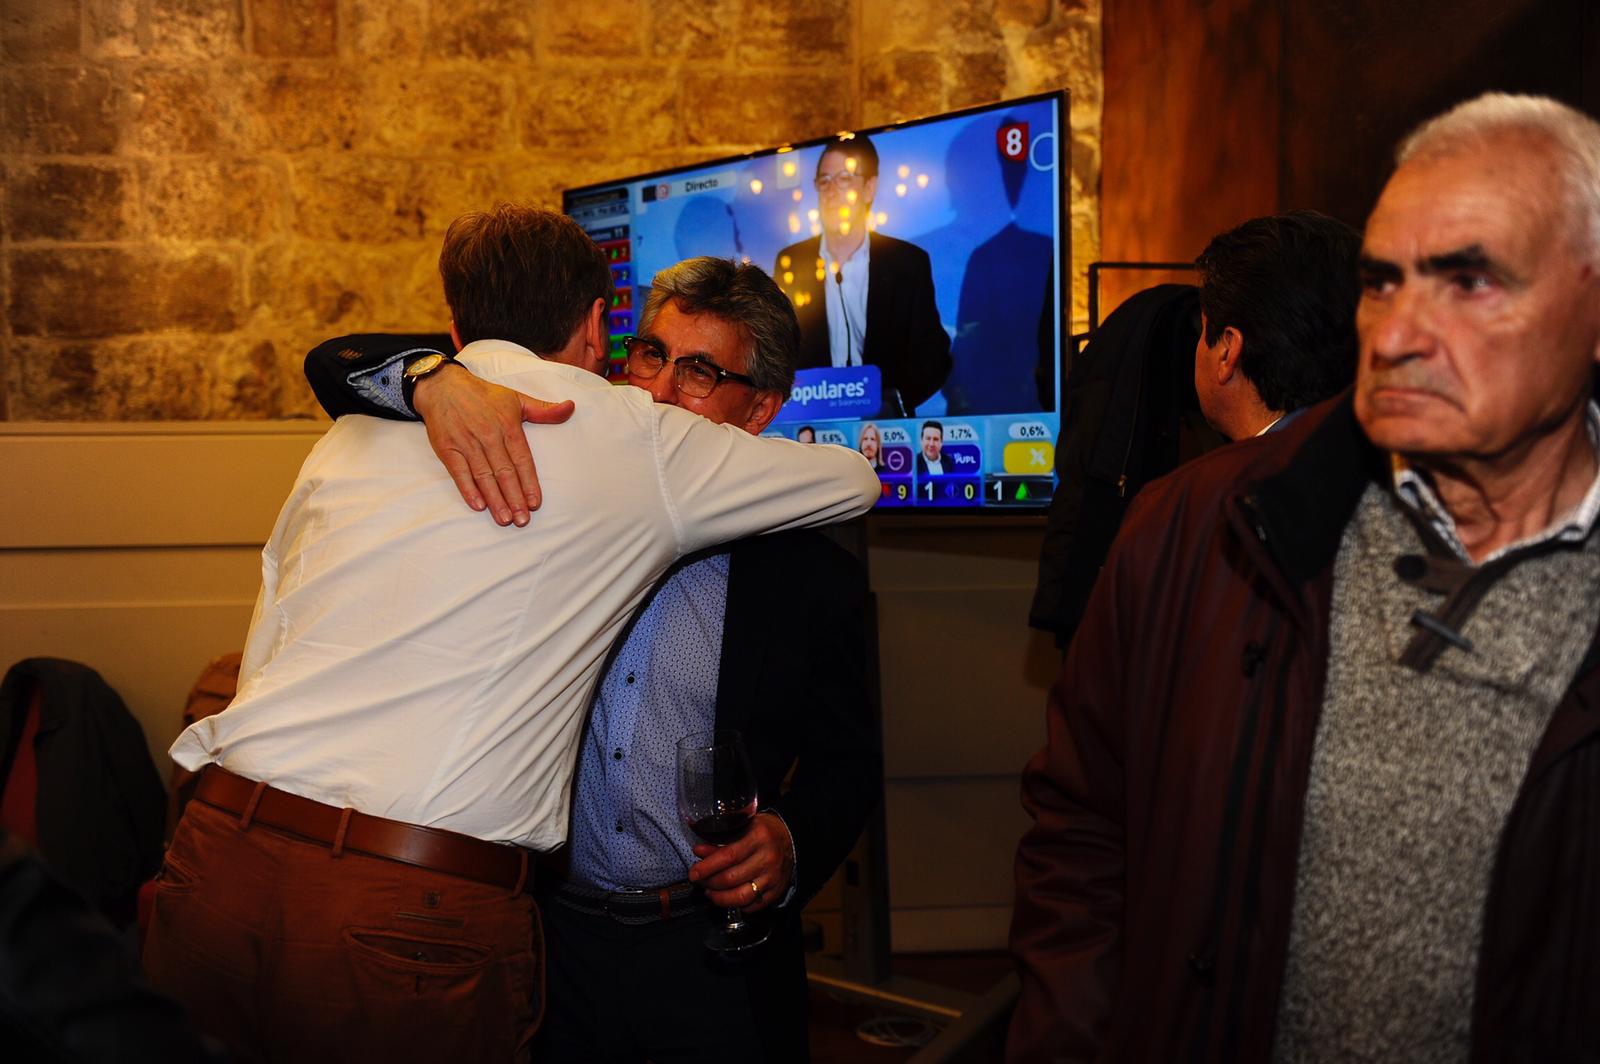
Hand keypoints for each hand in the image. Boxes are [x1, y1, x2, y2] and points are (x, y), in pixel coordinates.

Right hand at [413, 364, 574, 525]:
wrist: (443, 386)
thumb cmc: (483, 395)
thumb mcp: (516, 398)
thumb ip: (544, 410)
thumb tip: (571, 407)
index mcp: (508, 425)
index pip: (522, 459)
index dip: (529, 483)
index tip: (535, 503)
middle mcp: (488, 435)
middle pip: (504, 472)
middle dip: (514, 498)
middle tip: (522, 520)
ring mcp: (466, 442)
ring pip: (484, 476)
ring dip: (495, 499)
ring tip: (504, 519)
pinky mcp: (447, 448)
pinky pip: (459, 472)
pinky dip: (468, 489)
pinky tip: (479, 505)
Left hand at [688, 812, 793, 912]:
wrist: (790, 839)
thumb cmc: (762, 831)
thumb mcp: (742, 827)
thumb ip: (720, 840)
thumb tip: (698, 851)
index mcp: (758, 837)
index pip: (728, 856)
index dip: (707, 867)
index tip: (693, 873)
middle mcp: (768, 858)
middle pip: (731, 878)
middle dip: (709, 882)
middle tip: (700, 880)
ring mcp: (773, 877)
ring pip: (741, 897)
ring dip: (720, 898)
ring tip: (710, 892)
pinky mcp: (777, 891)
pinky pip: (753, 906)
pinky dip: (737, 905)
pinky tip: (729, 897)